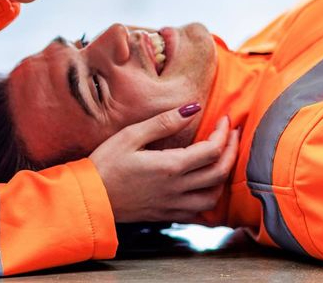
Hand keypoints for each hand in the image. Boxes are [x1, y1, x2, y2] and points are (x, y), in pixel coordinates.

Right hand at [89, 107, 239, 222]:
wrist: (90, 198)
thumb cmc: (105, 163)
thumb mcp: (131, 135)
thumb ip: (164, 122)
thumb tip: (193, 108)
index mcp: (171, 167)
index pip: (212, 150)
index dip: (224, 133)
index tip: (225, 119)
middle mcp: (177, 189)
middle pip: (219, 172)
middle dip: (232, 150)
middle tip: (232, 134)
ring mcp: (173, 205)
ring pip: (214, 196)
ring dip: (223, 176)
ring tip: (222, 158)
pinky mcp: (166, 215)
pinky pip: (198, 213)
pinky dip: (209, 199)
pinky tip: (206, 187)